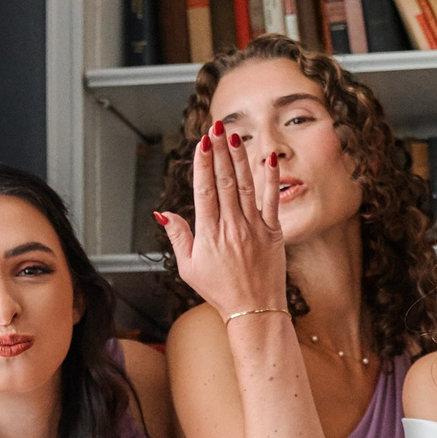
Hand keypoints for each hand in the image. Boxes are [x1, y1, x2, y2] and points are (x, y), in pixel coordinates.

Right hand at [155, 123, 287, 325]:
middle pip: (224, 182)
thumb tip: (162, 213)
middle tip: (216, 127)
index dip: (203, 164)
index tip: (201, 142)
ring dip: (240, 158)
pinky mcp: (273, 232)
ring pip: (245, 186)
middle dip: (219, 151)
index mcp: (209, 234)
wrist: (254, 310)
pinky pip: (272, 201)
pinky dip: (271, 179)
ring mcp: (254, 228)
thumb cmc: (220, 291)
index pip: (204, 190)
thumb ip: (178, 236)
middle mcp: (231, 227)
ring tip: (234, 136)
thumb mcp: (189, 267)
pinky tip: (270, 158)